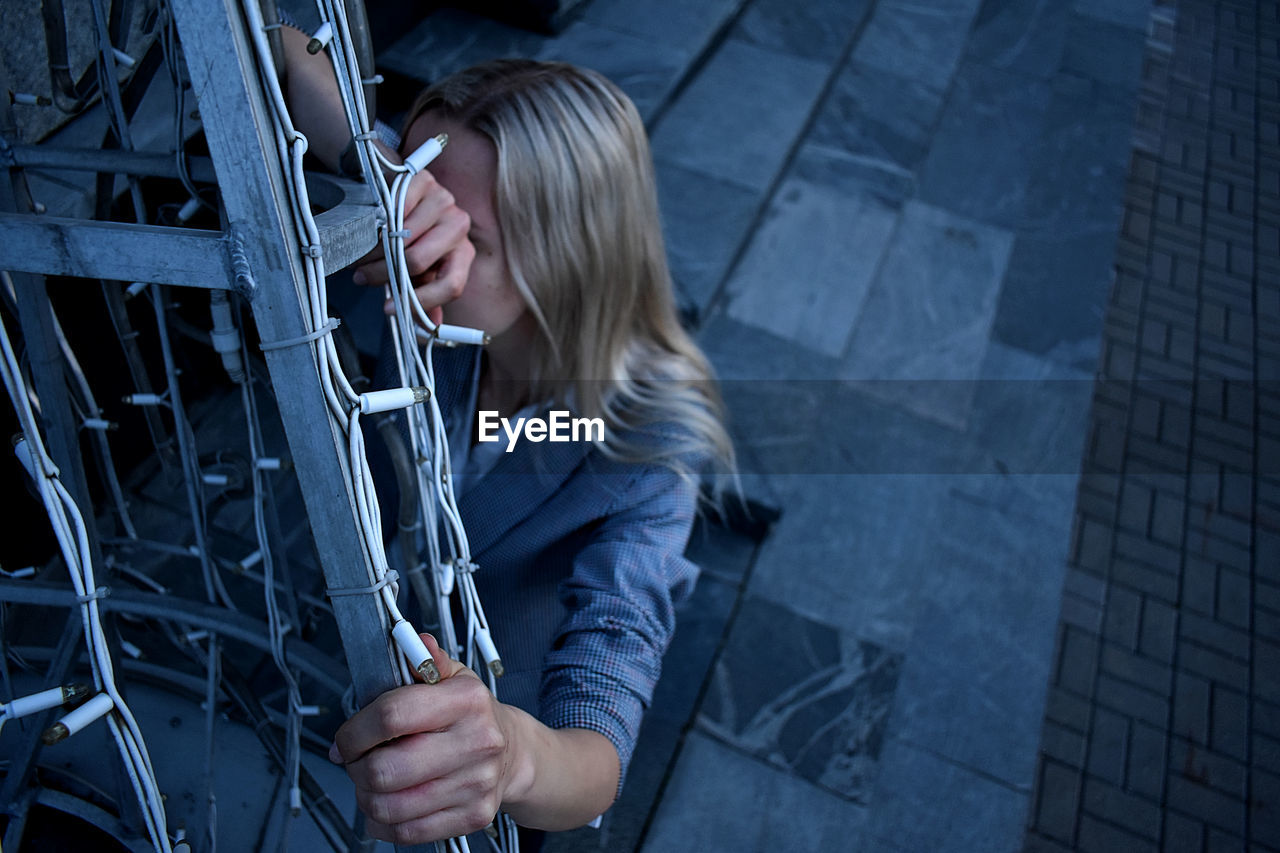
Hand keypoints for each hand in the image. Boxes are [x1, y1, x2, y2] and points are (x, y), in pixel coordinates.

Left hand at [329, 634, 513, 844]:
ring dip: (366, 797)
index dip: (355, 732)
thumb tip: (414, 641)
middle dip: (356, 768)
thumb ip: (426, 659)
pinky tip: (386, 806)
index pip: (392, 716)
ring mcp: (475, 784)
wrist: (514, 752)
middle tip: (356, 761)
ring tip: (371, 782)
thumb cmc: (474, 714)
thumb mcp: (453, 676)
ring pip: (390, 807)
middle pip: (386, 770)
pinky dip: (384, 823)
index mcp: (467, 701)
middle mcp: (477, 742)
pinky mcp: (472, 816)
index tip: (345, 738)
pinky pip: (407, 832)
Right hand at [353, 166, 473, 327]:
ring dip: (374, 249)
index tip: (389, 308)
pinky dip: (378, 220)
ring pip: (401, 235)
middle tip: (362, 277)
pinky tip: (370, 225)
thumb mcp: (419, 271)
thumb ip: (423, 297)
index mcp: (464, 254)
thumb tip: (424, 330)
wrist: (401, 196)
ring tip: (361, 254)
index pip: (451, 285)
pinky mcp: (424, 180)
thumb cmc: (411, 239)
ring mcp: (444, 200)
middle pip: (418, 260)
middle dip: (384, 274)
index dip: (420, 302)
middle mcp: (459, 226)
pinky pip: (395, 206)